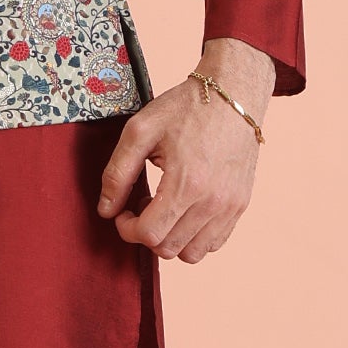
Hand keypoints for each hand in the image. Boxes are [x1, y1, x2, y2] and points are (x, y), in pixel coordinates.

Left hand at [96, 40, 274, 264]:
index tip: (124, 211)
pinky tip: (185, 210)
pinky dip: (194, 237)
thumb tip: (106, 210)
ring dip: (171, 239)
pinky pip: (214, 243)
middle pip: (169, 249)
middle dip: (146, 233)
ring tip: (165, 208)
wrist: (233, 94)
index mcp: (187, 184)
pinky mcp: (241, 205)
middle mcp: (213, 202)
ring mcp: (231, 206)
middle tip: (144, 205)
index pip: (149, 234)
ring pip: (192, 253)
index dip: (127, 228)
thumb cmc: (186, 108)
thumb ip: (117, 173)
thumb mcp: (140, 131)